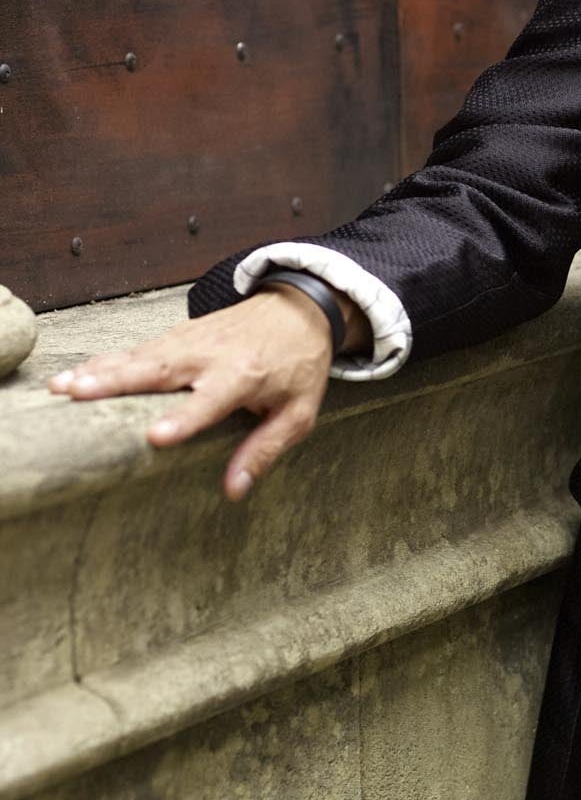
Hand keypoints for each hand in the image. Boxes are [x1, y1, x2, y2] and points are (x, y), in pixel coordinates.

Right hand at [44, 287, 343, 501]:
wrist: (299, 310)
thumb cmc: (298, 365)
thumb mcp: (299, 412)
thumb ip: (265, 450)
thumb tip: (233, 489)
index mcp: (245, 376)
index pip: (209, 401)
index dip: (184, 419)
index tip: (155, 437)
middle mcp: (211, 356)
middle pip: (160, 370)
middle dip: (116, 382)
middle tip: (77, 395)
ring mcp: (191, 341)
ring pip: (140, 356)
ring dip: (99, 370)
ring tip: (62, 387)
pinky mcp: (178, 335)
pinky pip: (138, 349)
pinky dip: (106, 360)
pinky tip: (78, 372)